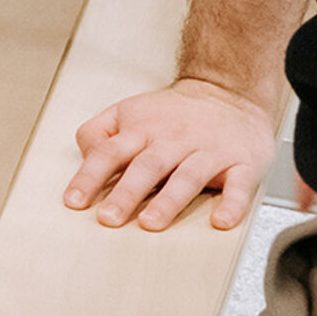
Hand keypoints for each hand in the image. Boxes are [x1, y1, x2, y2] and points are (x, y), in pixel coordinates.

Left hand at [65, 77, 278, 230]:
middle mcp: (173, 140)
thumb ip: (98, 134)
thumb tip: (85, 159)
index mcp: (141, 129)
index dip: (89, 176)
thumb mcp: (126, 112)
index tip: (74, 201)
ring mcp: (208, 152)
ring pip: (187, 177)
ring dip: (168, 201)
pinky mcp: (241, 164)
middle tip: (108, 218)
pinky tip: (220, 222)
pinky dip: (232, 205)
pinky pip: (239, 186)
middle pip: (146, 167)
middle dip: (126, 193)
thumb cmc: (171, 113)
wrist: (227, 92)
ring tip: (151, 223)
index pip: (109, 152)